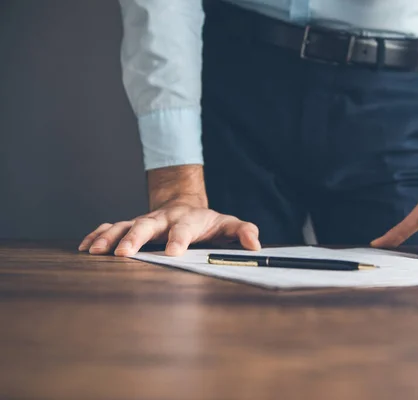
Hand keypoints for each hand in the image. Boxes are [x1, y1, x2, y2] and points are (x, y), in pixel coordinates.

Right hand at [78, 165, 260, 256]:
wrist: (184, 204)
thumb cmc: (207, 222)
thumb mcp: (227, 225)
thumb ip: (242, 232)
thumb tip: (255, 244)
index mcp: (187, 220)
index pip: (183, 229)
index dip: (178, 239)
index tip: (172, 253)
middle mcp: (162, 218)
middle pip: (146, 225)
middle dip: (135, 238)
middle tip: (123, 254)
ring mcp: (144, 221)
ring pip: (123, 225)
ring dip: (109, 237)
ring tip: (95, 251)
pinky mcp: (131, 225)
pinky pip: (111, 227)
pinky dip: (96, 235)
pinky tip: (85, 247)